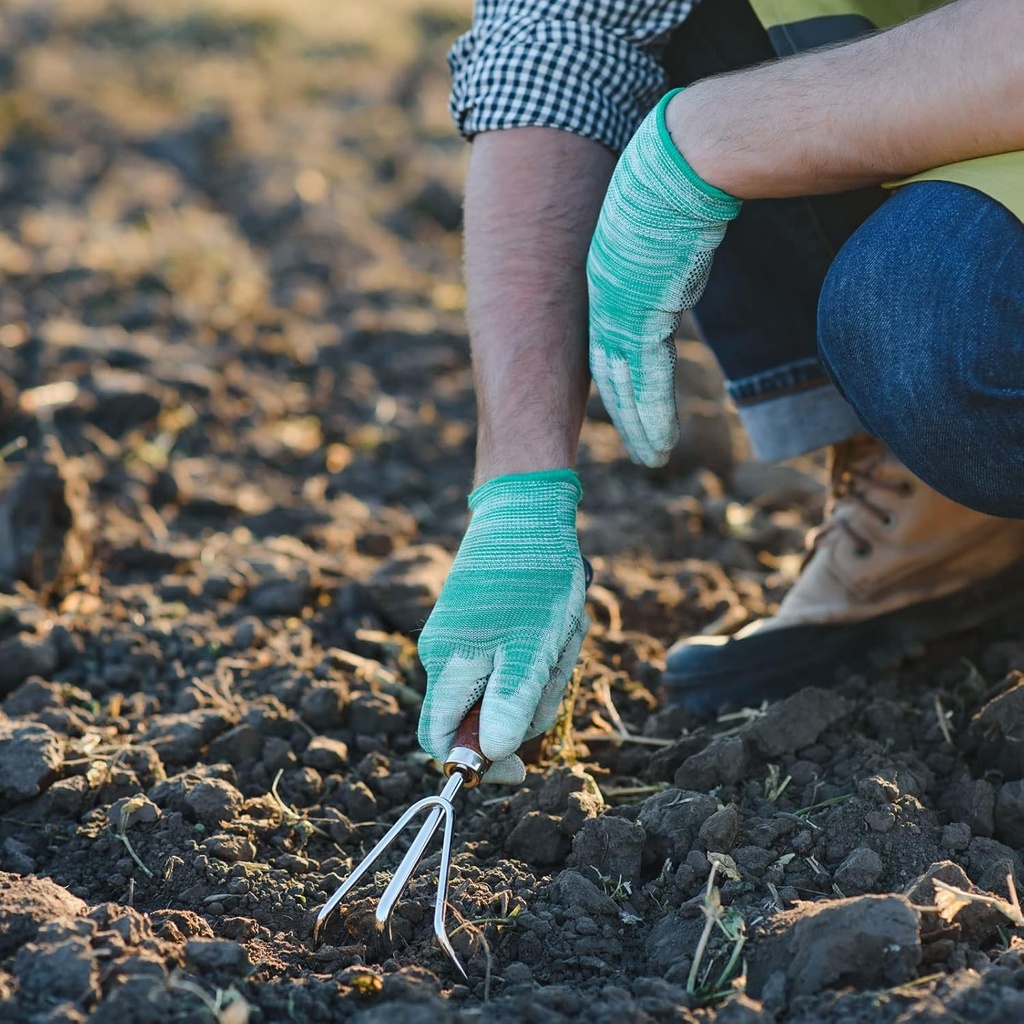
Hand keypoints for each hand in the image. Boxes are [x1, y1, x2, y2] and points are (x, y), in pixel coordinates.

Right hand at [417, 470, 588, 783]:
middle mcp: (447, 654)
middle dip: (528, 703)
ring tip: (560, 632)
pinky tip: (555, 622)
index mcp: (448, 664)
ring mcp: (466, 637)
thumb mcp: (533, 645)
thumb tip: (493, 755)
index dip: (476, 762)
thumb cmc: (532, 576)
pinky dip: (542, 651)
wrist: (527, 509)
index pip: (441, 739)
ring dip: (542, 673)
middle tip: (555, 663)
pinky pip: (514, 659)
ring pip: (506, 686)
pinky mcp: (485, 623)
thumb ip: (511, 701)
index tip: (520, 767)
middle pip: (484, 715)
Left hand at [587, 88, 741, 466]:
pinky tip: (656, 443)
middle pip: (613, 373)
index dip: (620, 380)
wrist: (677, 162)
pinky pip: (647, 380)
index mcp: (608, 284)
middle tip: (640, 448)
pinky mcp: (644, 316)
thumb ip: (663, 258)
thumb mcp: (661, 227)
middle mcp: (607, 303)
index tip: (628, 406)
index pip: (612, 345)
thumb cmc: (675, 180)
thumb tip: (680, 258)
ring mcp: (621, 312)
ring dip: (639, 427)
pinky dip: (652, 415)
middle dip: (626, 415)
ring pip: (627, 386)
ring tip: (651, 458)